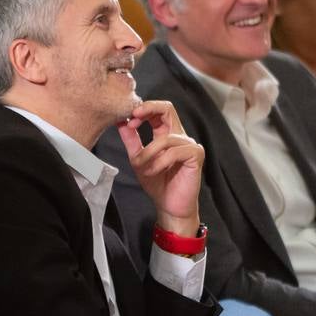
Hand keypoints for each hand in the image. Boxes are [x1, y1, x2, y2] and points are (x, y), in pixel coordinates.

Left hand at [116, 100, 203, 236]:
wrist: (169, 206)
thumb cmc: (157, 184)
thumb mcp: (138, 159)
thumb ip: (131, 140)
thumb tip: (120, 122)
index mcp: (167, 134)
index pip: (159, 110)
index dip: (144, 109)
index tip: (128, 119)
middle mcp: (180, 136)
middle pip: (168, 108)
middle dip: (148, 110)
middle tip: (132, 119)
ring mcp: (190, 145)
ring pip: (165, 138)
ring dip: (147, 153)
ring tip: (141, 167)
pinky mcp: (196, 156)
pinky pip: (173, 152)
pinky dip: (159, 162)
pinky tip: (153, 172)